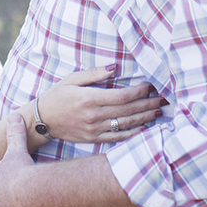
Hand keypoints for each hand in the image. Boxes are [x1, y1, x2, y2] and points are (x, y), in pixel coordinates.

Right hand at [38, 66, 165, 142]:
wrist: (42, 120)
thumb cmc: (57, 96)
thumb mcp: (72, 79)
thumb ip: (94, 74)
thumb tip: (114, 67)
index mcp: (90, 99)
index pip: (122, 96)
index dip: (139, 91)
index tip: (151, 86)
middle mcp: (94, 116)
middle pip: (128, 111)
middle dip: (148, 104)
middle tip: (164, 99)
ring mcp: (95, 130)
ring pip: (126, 125)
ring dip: (145, 118)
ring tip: (158, 112)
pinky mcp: (94, 139)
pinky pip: (118, 138)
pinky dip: (133, 134)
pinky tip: (144, 128)